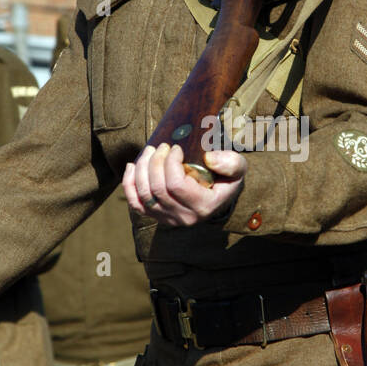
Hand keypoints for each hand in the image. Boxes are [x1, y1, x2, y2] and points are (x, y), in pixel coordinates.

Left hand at [123, 143, 245, 226]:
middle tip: (161, 146)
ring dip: (142, 168)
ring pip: (144, 194)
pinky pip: (135, 203)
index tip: (175, 148)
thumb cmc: (226, 179)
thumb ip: (230, 163)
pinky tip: (133, 166)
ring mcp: (167, 219)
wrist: (218, 197)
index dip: (170, 163)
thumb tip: (209, 159)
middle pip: (157, 188)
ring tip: (150, 151)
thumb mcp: (237, 169)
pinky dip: (129, 183)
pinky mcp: (156, 216)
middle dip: (155, 162)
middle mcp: (184, 217)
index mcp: (203, 206)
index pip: (176, 185)